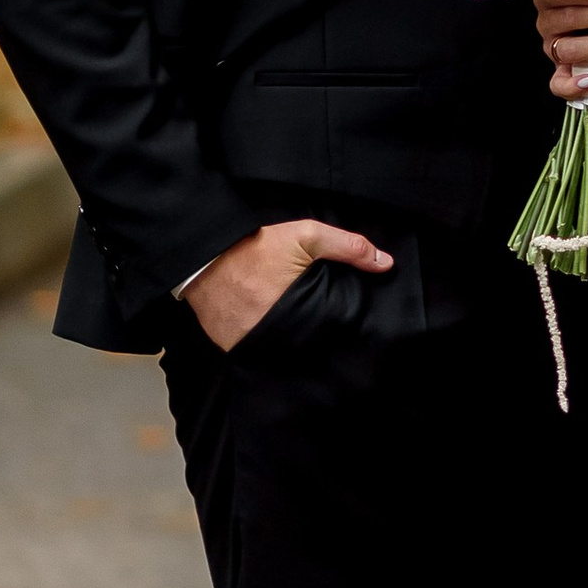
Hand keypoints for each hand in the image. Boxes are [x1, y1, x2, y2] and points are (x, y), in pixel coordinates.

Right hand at [181, 217, 392, 352]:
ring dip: (289, 344)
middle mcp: (274, 334)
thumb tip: (386, 263)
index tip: (347, 327)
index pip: (329, 333)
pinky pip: (254, 350)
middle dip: (315, 340)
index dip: (339, 330)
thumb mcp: (305, 236)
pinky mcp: (229, 346)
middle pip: (306, 347)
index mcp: (298, 311)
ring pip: (279, 351)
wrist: (202, 253)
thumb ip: (347, 247)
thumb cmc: (255, 245)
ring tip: (296, 331)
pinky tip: (269, 331)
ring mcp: (249, 343)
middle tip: (321, 329)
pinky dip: (263, 343)